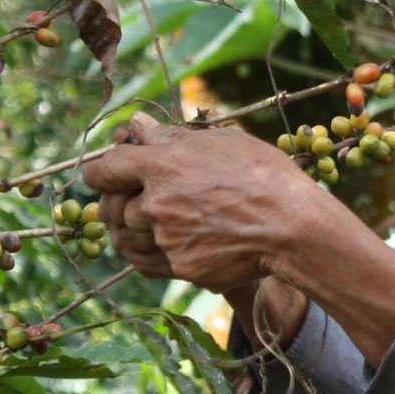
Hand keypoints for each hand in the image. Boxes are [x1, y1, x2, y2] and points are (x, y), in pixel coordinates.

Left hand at [84, 114, 331, 293]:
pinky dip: (147, 255)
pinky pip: (148, 264)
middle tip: (127, 202)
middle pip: (113, 207)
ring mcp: (167, 239)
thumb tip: (137, 126)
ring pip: (128, 239)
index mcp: (162, 165)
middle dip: (116, 204)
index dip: (101, 172)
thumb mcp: (221, 143)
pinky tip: (161, 246)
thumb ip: (172, 137)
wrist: (293, 226)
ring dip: (132, 232)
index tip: (105, 175)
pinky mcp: (181, 268)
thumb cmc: (264, 176)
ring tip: (149, 224)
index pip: (107, 169)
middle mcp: (157, 203)